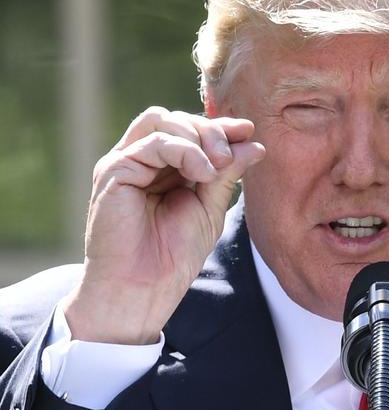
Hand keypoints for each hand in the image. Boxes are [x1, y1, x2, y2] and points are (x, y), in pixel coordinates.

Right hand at [61, 107, 264, 344]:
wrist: (144, 289)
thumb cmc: (174, 256)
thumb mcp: (210, 209)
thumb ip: (226, 174)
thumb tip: (254, 144)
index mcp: (164, 169)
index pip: (191, 131)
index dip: (220, 127)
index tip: (249, 131)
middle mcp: (142, 161)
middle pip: (176, 119)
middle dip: (210, 130)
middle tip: (230, 156)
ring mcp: (126, 164)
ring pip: (161, 120)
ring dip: (197, 137)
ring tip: (217, 167)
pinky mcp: (113, 171)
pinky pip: (152, 142)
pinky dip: (184, 150)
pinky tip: (202, 173)